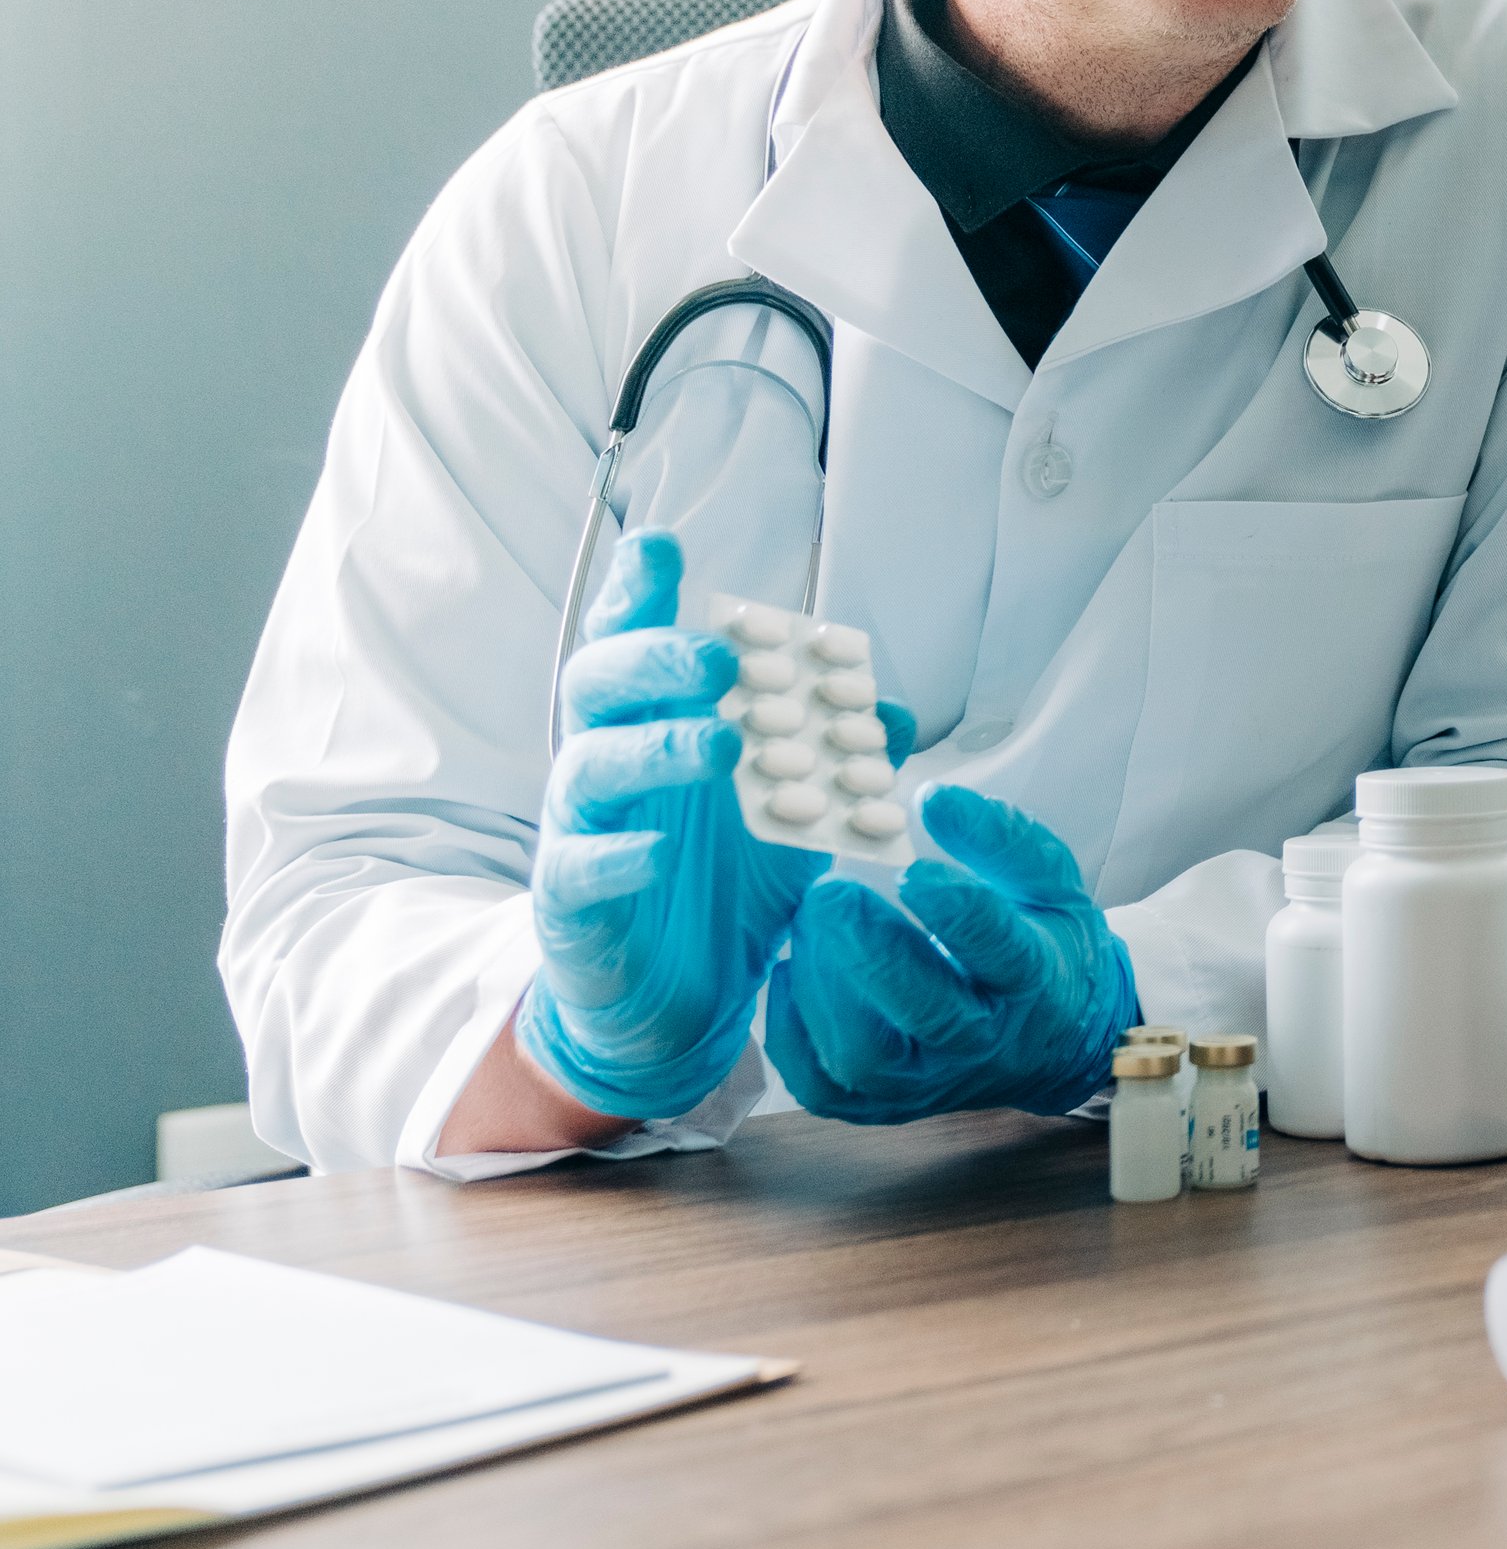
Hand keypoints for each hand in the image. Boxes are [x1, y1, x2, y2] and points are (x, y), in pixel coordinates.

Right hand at [513, 531, 856, 1119]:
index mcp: (655, 726)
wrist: (676, 1003)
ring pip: (589, 768)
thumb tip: (896, 710)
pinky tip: (659, 851)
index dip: (639, 593)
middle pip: (599, 686)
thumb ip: (835, 758)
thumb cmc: (726, 885)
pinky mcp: (569, 903)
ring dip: (654, 749)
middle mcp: (607, 763)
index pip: (634, 644)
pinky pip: (579, 869)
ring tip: (722, 745)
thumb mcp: (795, 814)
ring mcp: (580, 830)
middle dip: (654, 659)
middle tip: (721, 656)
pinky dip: (617, 855)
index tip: (660, 546)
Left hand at [764, 784, 1138, 1123]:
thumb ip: (999, 836)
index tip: (913, 869)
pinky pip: (823, 1085)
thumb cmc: (1043, 946)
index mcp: (1035, 980)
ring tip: (809, 924)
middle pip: (925, 1010)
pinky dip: (792, 1031)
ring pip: (864, 1056)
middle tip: (827, 893)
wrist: (1052, 1041)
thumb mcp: (1049, 881)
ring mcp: (930, 1082)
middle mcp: (984, 1041)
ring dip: (824, 987)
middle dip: (869, 952)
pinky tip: (794, 972)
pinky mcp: (883, 1105)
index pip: (1000, 950)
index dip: (956, 911)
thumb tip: (933, 798)